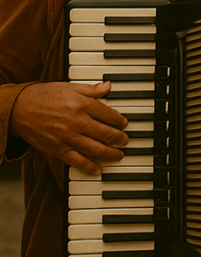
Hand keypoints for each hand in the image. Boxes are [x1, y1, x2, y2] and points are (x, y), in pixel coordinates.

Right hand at [9, 82, 127, 175]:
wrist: (19, 109)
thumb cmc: (44, 96)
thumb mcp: (69, 87)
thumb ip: (91, 89)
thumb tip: (109, 86)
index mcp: (82, 105)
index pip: (109, 115)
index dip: (120, 121)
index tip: (125, 124)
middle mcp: (77, 122)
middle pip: (106, 134)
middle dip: (120, 139)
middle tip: (125, 140)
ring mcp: (68, 138)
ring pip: (96, 149)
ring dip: (111, 154)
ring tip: (119, 155)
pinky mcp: (58, 150)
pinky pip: (77, 161)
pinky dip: (89, 167)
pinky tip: (98, 170)